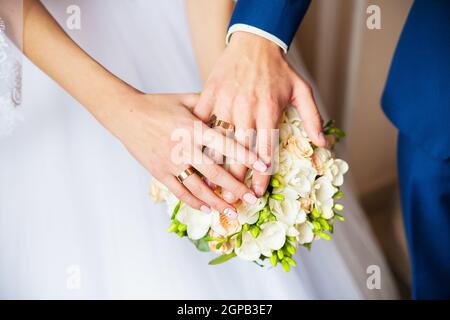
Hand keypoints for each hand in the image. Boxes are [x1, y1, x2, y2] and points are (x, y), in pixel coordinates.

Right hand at [107, 92, 266, 216]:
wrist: (126, 114)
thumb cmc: (158, 104)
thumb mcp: (185, 99)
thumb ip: (209, 103)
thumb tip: (232, 103)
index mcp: (194, 127)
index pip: (226, 145)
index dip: (246, 157)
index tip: (262, 167)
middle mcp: (184, 147)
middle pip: (215, 173)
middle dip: (236, 188)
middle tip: (253, 199)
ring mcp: (170, 162)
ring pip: (198, 187)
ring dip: (217, 202)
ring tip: (233, 212)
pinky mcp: (159, 171)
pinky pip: (179, 191)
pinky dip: (194, 201)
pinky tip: (207, 208)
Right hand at [194, 32, 325, 200]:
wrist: (254, 41)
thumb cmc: (278, 68)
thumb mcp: (302, 90)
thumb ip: (312, 117)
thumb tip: (321, 143)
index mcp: (267, 111)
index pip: (265, 150)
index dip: (261, 174)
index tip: (257, 193)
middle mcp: (246, 109)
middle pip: (240, 151)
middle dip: (236, 178)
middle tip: (233, 199)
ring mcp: (225, 101)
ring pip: (218, 140)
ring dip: (215, 165)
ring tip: (213, 186)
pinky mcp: (209, 93)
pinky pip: (201, 119)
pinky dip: (198, 137)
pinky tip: (194, 156)